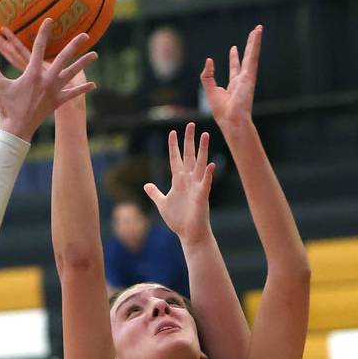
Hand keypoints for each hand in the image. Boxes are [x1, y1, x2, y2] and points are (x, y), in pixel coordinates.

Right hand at [0, 25, 89, 109]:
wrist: (17, 130)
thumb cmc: (7, 107)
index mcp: (32, 74)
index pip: (38, 48)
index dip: (44, 33)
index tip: (51, 20)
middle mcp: (46, 81)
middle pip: (63, 59)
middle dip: (75, 45)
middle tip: (86, 34)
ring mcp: (54, 91)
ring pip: (72, 74)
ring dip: (84, 63)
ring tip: (95, 54)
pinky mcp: (57, 102)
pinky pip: (72, 94)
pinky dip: (82, 89)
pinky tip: (93, 84)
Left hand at [143, 122, 214, 247]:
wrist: (190, 234)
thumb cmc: (178, 220)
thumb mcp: (162, 204)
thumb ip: (155, 193)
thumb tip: (146, 185)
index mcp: (179, 181)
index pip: (175, 159)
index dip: (173, 146)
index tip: (172, 132)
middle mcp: (188, 181)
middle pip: (188, 156)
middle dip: (189, 141)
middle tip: (191, 124)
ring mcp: (196, 187)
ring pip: (199, 164)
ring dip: (202, 150)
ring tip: (205, 135)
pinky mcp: (202, 196)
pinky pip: (206, 182)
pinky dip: (208, 173)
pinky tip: (211, 163)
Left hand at [200, 24, 261, 130]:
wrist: (232, 120)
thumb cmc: (222, 111)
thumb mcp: (210, 90)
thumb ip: (207, 76)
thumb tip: (209, 61)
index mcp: (233, 85)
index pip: (234, 68)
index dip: (234, 58)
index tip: (234, 49)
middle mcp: (242, 80)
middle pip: (246, 59)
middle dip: (249, 47)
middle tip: (253, 34)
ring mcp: (248, 77)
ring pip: (252, 54)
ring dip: (255, 41)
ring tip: (258, 28)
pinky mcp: (250, 75)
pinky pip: (253, 55)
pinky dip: (255, 44)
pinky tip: (258, 33)